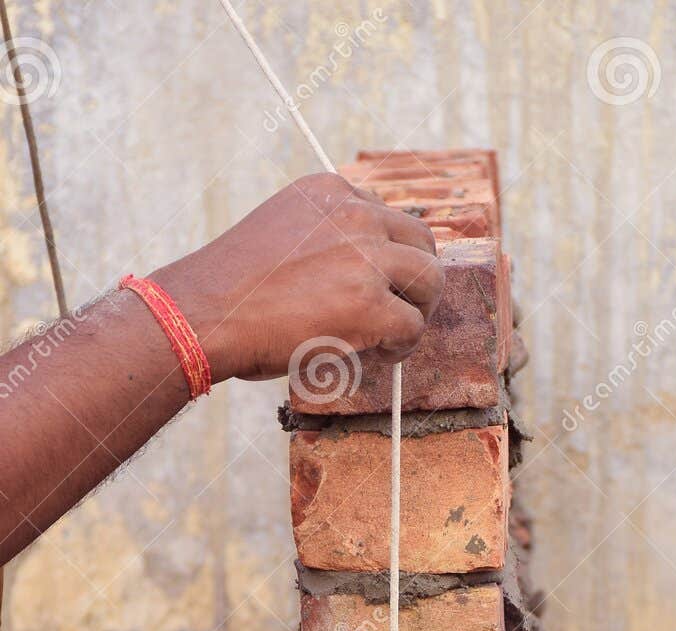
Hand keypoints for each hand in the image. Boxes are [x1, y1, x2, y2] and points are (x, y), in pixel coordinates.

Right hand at [151, 173, 444, 383]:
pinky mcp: (370, 304)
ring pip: (430, 279)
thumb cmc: (234, 287)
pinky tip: (379, 355)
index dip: (388, 256)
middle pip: (422, 240)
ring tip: (393, 335)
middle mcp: (354, 213)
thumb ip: (325, 238)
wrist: (205, 313)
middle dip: (416, 279)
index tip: (374, 283)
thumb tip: (362, 274)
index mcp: (330, 190)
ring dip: (419, 311)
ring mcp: (365, 257)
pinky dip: (402, 346)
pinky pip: (412, 326)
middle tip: (400, 311)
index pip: (387, 216)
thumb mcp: (284, 233)